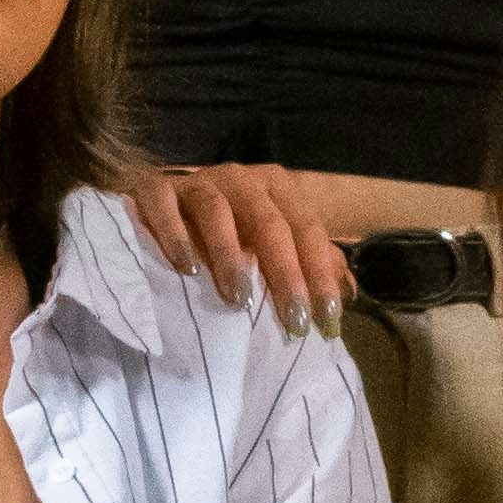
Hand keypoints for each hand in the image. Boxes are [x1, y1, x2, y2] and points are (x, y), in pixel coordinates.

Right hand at [121, 162, 352, 332]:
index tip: (327, 323)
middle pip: (269, 223)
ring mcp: (196, 181)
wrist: (154, 208)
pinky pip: (164, 204)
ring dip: (229, 255)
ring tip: (239, 300)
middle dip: (286, 276)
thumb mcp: (271, 246)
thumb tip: (349, 290)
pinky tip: (186, 267)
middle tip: (293, 323)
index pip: (307, 230)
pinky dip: (175, 234)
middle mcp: (240, 179)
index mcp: (276, 190)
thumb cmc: (224, 234)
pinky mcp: (153, 188)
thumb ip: (310, 261)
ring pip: (217, 211)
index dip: (320, 276)